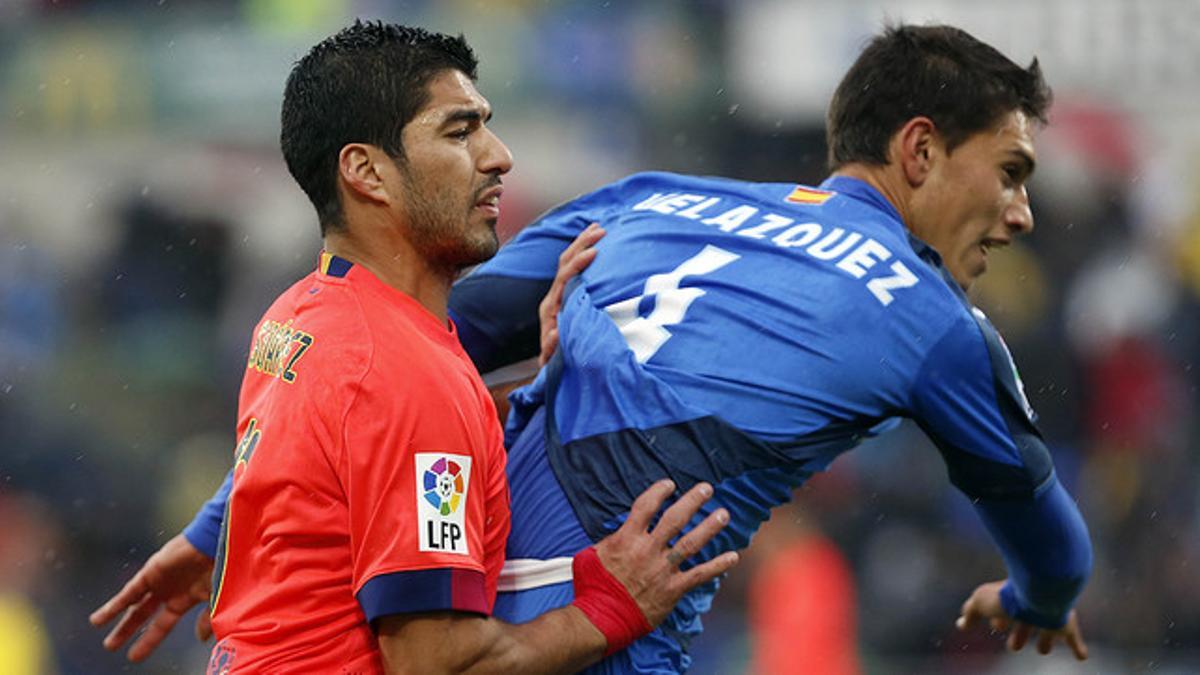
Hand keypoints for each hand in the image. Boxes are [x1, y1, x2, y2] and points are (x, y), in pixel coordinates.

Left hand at [89, 534, 214, 661]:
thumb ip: (207, 618)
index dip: (148, 641)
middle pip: (143, 615)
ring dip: (117, 619)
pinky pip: (128, 593)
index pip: (162, 625)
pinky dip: (114, 607)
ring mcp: (159, 581)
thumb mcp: (216, 597)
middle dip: (127, 631)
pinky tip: (98, 620)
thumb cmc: (222, 567)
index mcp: (186, 598)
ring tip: (101, 632)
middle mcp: (169, 590)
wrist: (217, 540)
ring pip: (133, 605)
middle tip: (110, 646)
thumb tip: (201, 638)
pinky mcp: (151, 573)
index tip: (134, 656)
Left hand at [539, 223, 605, 365]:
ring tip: (598, 227)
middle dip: (582, 244)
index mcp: (551, 307)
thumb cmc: (555, 361)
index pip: (564, 278)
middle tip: (601, 230)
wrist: (550, 364)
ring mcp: (559, 294)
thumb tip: (556, 334)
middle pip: (565, 263)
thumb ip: (552, 346)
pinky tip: (595, 242)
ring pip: (568, 262)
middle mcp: (553, 297)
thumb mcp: (554, 356)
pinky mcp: (566, 295)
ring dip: (582, 244)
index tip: (594, 252)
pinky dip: (583, 253)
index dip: (578, 264)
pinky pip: (574, 269)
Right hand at [593, 480, 738, 626]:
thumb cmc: (593, 587)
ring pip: (691, 543)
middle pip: (674, 519)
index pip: (645, 507)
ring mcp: (662, 570)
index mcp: (626, 539)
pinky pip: (699, 574)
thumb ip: (607, 541)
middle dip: (692, 501)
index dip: (658, 492)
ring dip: (709, 527)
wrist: (602, 618)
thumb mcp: (589, 555)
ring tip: (723, 514)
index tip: (670, 484)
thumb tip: (616, 532)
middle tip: (707, 488)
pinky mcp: (673, 589)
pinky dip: (718, 565)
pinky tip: (733, 556)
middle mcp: (647, 550)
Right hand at [956, 579, 1087, 660]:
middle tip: (1015, 645)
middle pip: (1025, 623)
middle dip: (1019, 635)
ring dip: (1045, 641)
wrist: (1041, 590)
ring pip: (1047, 631)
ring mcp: (1050, 616)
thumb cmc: (1009, 595)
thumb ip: (970, 611)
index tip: (997, 625)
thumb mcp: (981, 601)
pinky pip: (1073, 638)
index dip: (998, 620)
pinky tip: (1082, 657)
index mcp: (1012, 600)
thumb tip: (961, 623)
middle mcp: (1032, 607)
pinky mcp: (1066, 625)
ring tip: (1043, 649)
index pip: (1005, 612)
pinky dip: (1077, 648)